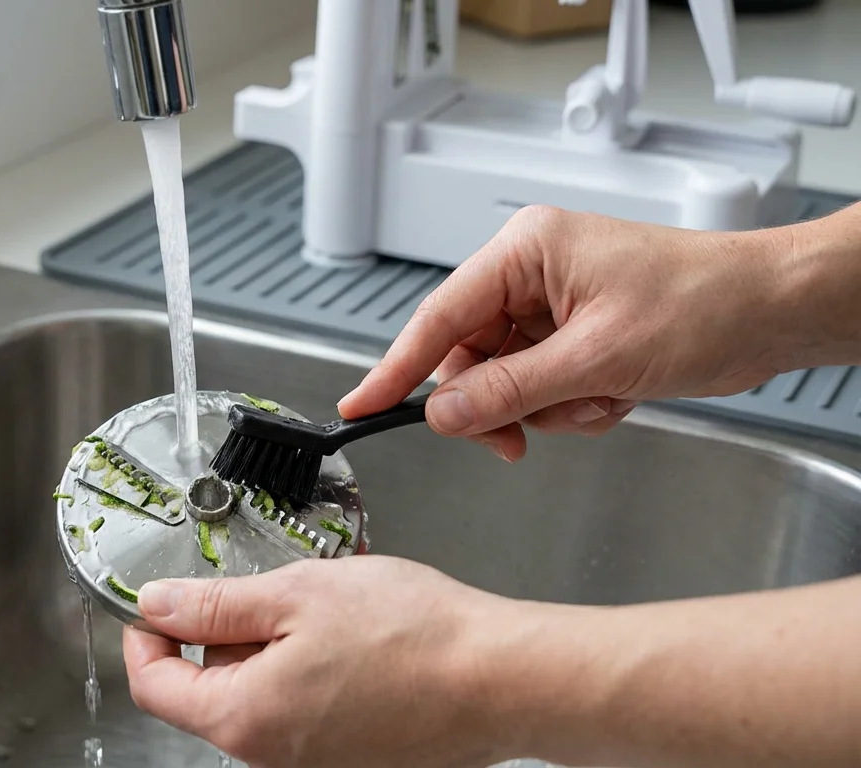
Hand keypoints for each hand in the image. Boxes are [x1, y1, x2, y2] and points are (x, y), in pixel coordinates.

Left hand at [122, 556, 526, 767]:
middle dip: (222, 630)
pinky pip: (302, 704)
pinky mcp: (348, 753)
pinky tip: (348, 631)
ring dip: (271, 640)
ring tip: (320, 602)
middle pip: (207, 688)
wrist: (502, 679)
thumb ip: (216, 603)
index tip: (156, 597)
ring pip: (259, 691)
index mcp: (244, 718)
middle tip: (263, 583)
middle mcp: (273, 754)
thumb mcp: (296, 593)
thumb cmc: (413, 637)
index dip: (146, 633)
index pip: (154, 685)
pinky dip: (308, 662)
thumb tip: (157, 604)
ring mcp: (312, 759)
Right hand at [337, 205, 818, 461]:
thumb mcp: (597, 356)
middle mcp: (532, 275)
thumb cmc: (705, 302)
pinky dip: (572, 407)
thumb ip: (511, 389)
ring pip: (505, 382)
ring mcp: (553, 307)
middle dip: (498, 405)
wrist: (772, 313)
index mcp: (526, 252)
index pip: (439, 318)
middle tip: (516, 437)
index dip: (396, 367)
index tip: (361, 404)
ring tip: (600, 398)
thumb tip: (446, 413)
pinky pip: (540, 389)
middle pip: (469, 358)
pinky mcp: (574, 336)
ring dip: (547, 409)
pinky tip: (615, 395)